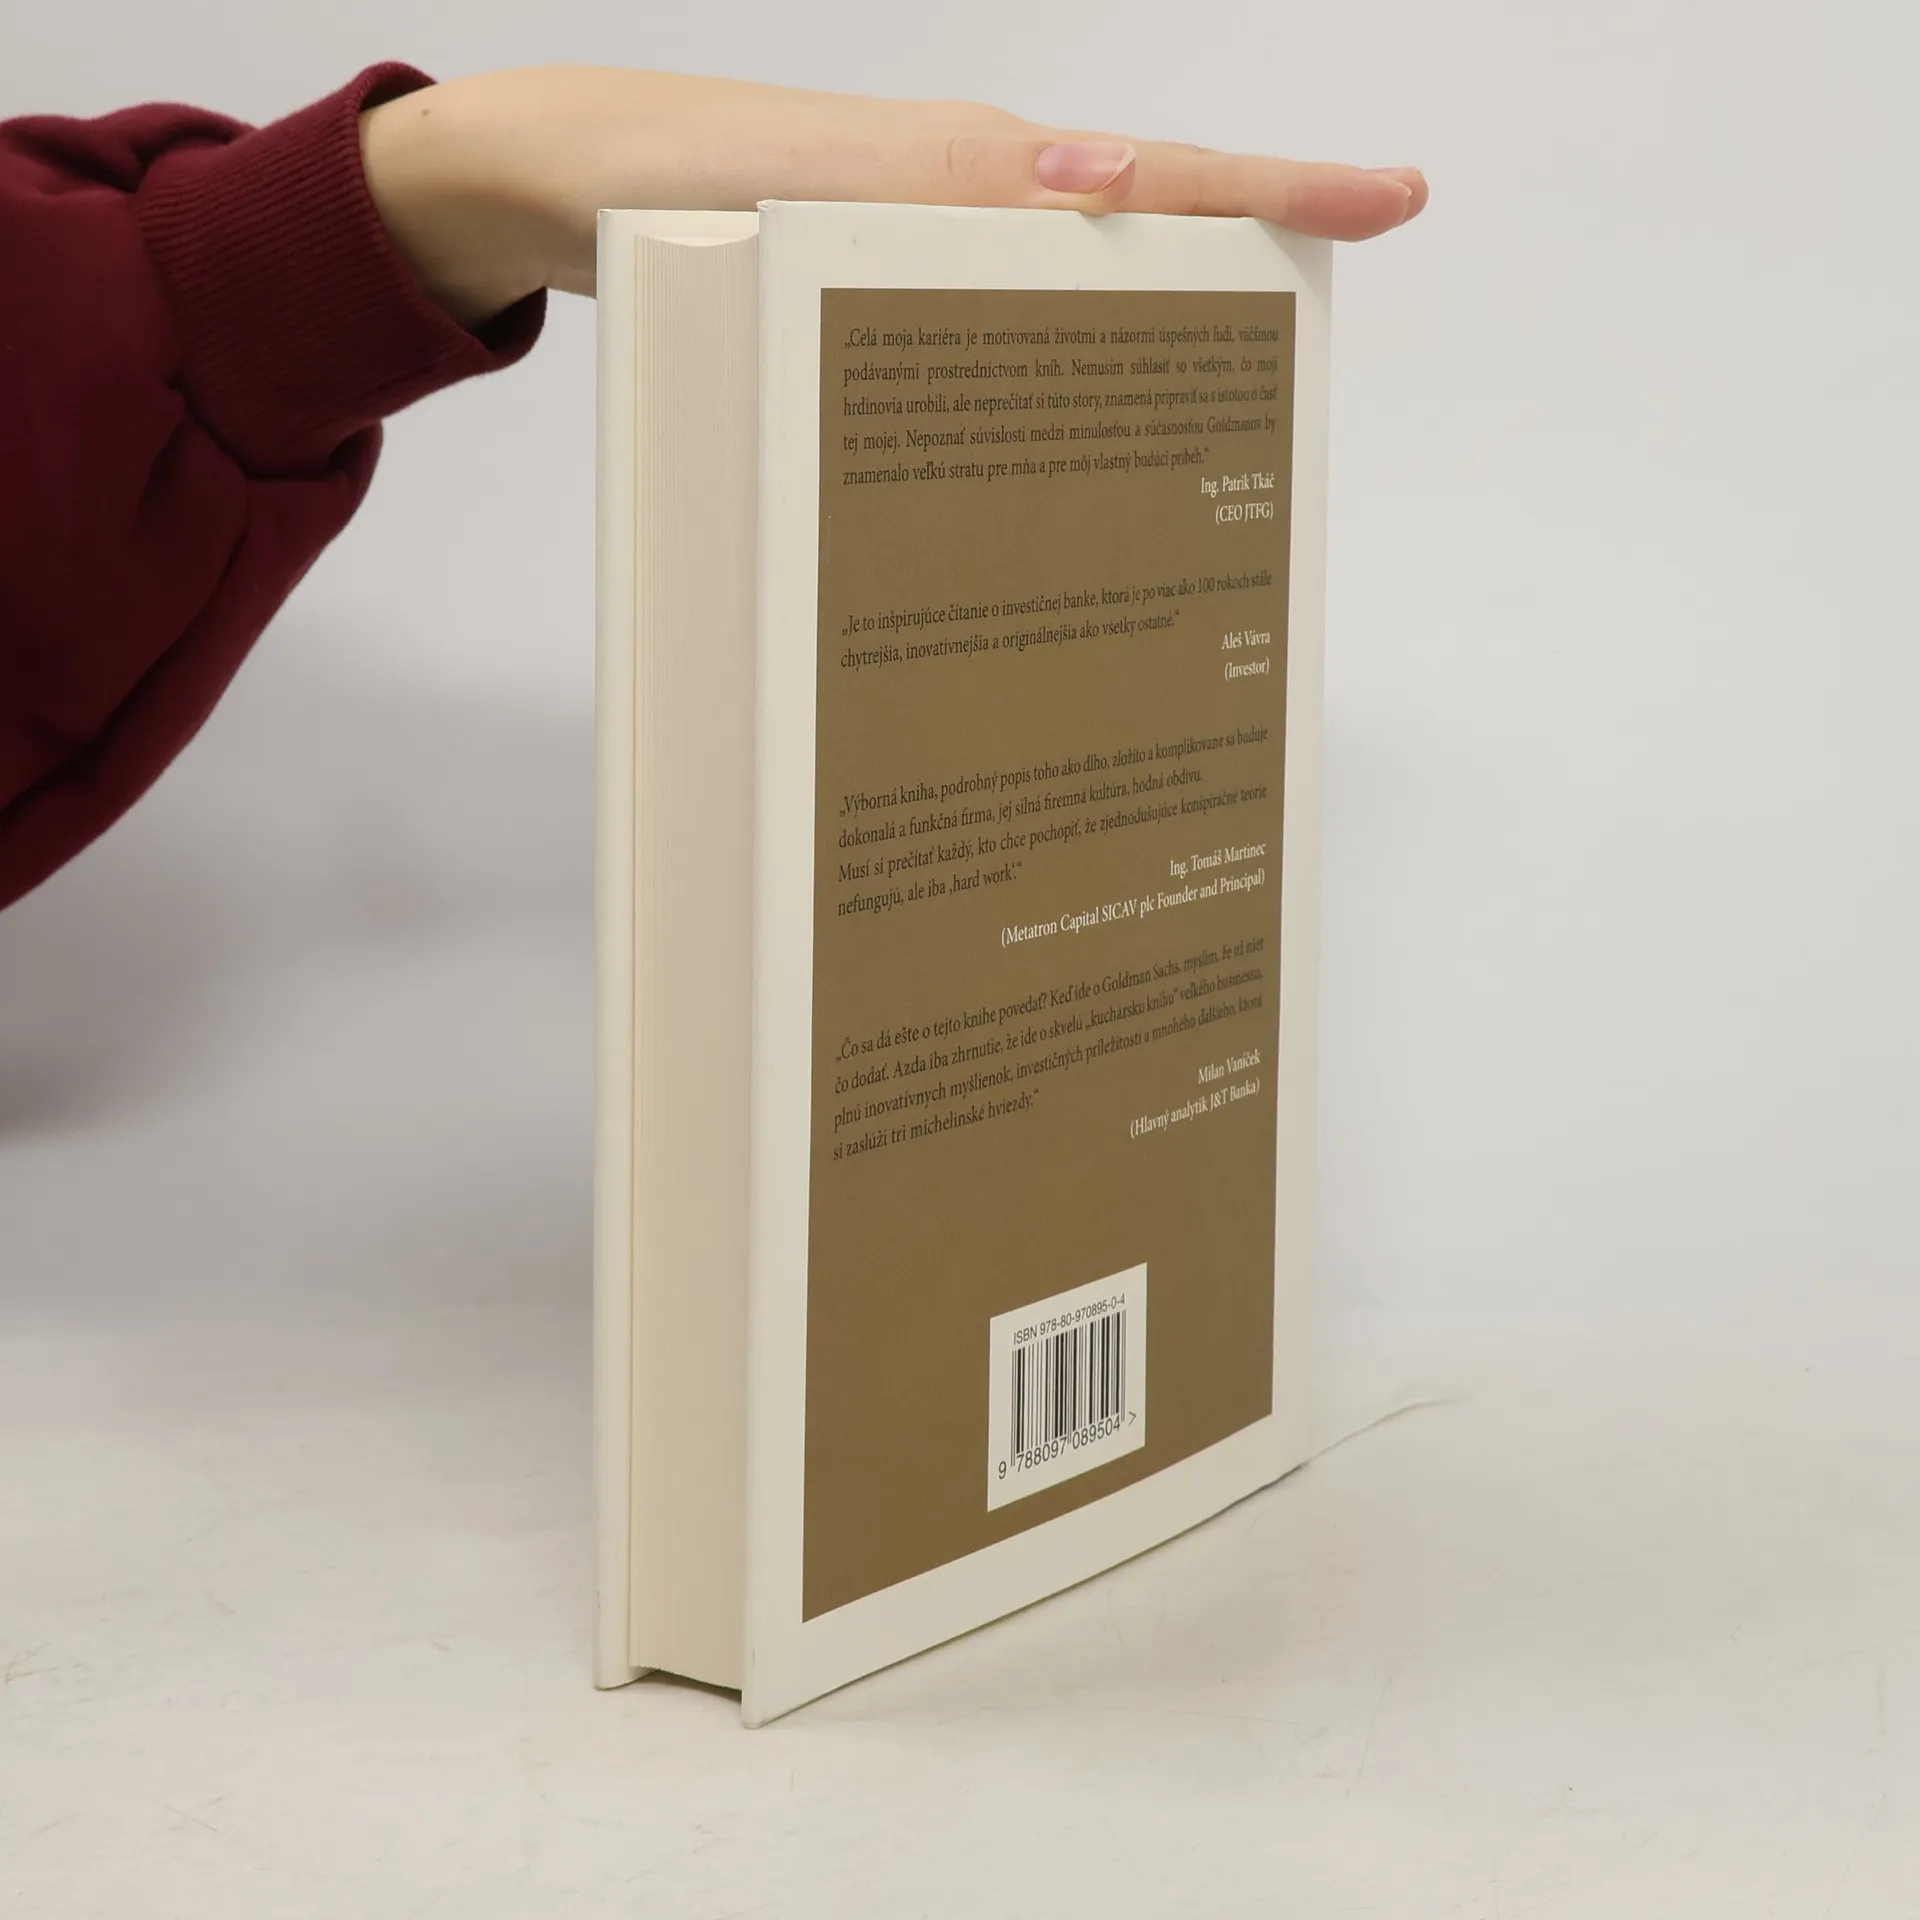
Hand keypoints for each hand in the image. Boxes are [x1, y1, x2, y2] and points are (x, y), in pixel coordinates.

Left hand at [360, 67, 1428, 328]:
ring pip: (1075, 289)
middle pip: (1141, 231)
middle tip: (1321, 342)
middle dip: (1244, 269)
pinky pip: (997, 322)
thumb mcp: (800, 181)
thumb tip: (1100, 182)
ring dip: (1151, 336)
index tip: (1394, 197)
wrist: (557, 186)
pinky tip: (1063, 419)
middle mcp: (968, 203)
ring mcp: (929, 246)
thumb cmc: (666, 180)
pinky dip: (1051, 363)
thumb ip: (941, 180)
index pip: (1158, 174)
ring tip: (1223, 411)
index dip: (1279, 187)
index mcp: (973, 169)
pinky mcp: (879, 288)